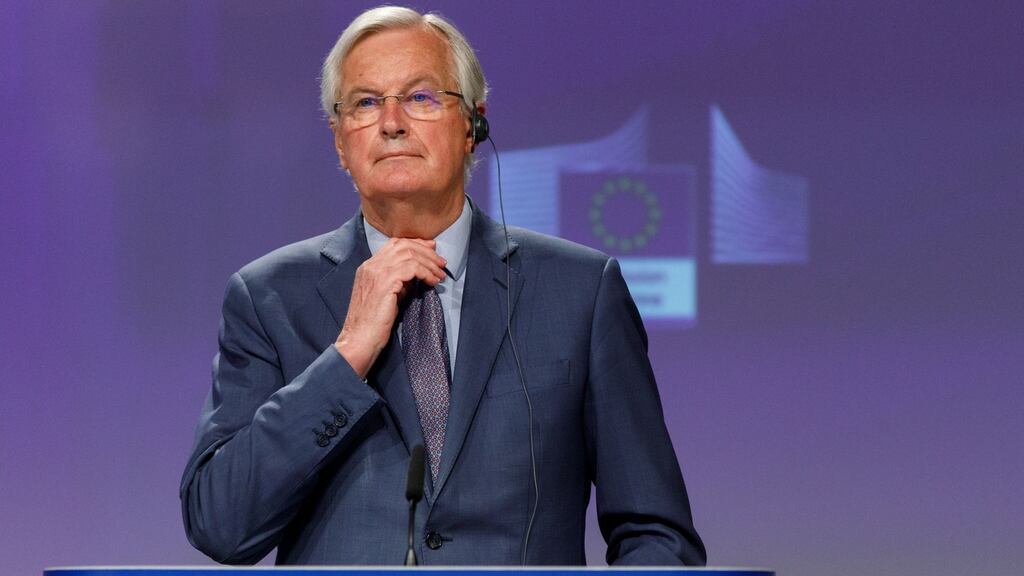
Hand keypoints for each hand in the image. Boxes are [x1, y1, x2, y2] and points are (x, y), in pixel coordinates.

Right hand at [335, 238, 446, 377]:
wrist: (359, 338)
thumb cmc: (373, 323)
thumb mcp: (386, 295)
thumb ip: (398, 281)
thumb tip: (417, 273)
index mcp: (368, 267)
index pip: (394, 244)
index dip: (416, 244)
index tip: (431, 249)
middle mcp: (371, 265)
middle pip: (403, 245)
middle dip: (426, 252)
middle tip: (441, 262)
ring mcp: (376, 272)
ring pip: (409, 254)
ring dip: (429, 263)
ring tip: (440, 274)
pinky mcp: (385, 282)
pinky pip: (411, 268)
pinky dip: (425, 273)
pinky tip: (432, 282)